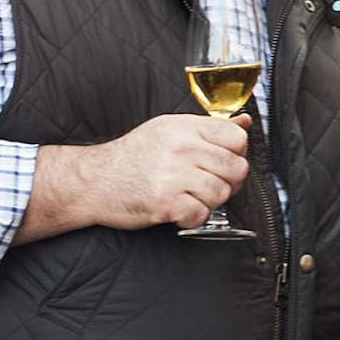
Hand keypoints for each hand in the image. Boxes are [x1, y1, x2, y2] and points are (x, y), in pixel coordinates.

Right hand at [78, 112, 250, 230]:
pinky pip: (201, 214)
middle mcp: (181, 148)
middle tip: (212, 184)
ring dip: (211, 201)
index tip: (224, 161)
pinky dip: (194, 217)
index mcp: (185, 127)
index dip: (237, 153)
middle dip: (230, 182)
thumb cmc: (132, 157)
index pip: (236, 137)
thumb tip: (244, 121)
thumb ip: (208, 128)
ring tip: (192, 196)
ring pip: (221, 193)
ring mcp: (173, 175)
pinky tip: (181, 210)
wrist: (95, 180)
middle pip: (236, 168)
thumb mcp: (169, 130)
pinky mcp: (165, 202)